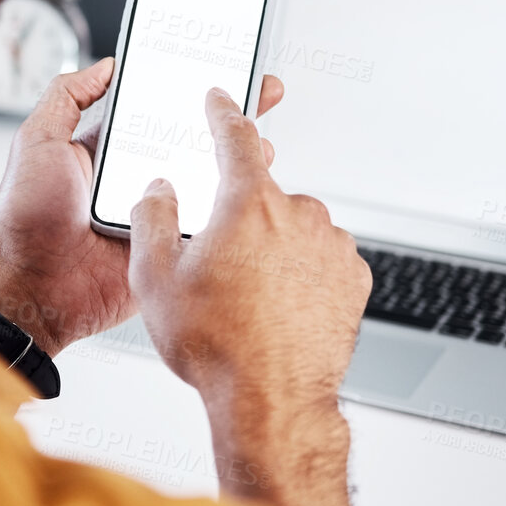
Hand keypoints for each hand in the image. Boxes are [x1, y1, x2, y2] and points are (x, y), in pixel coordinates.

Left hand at [0, 59, 285, 357]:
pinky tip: (252, 190)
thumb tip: (104, 66)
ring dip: (239, 160)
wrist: (33, 288)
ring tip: (265, 138)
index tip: (219, 64)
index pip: (160, 110)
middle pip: (194, 140)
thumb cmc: (24, 220)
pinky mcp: (171, 245)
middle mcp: (139, 177)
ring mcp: (159, 212)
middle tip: (263, 91)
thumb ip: (65, 98)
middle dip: (230, 117)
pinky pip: (207, 224)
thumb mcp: (37, 142)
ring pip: (210, 180)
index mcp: (112, 150)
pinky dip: (231, 209)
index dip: (189, 89)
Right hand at [127, 89, 392, 505]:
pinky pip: (322, 260)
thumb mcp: (156, 281)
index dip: (223, 114)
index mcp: (248, 204)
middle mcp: (298, 215)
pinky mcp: (354, 278)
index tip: (221, 101)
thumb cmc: (216, 348)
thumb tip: (159, 190)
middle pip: (264, 195)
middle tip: (218, 267)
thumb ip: (152, 220)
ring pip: (295, 229)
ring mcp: (332, 246)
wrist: (272, 404)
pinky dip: (303, 274)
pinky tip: (278, 310)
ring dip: (275, 248)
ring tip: (249, 300)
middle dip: (242, 219)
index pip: (236, 137)